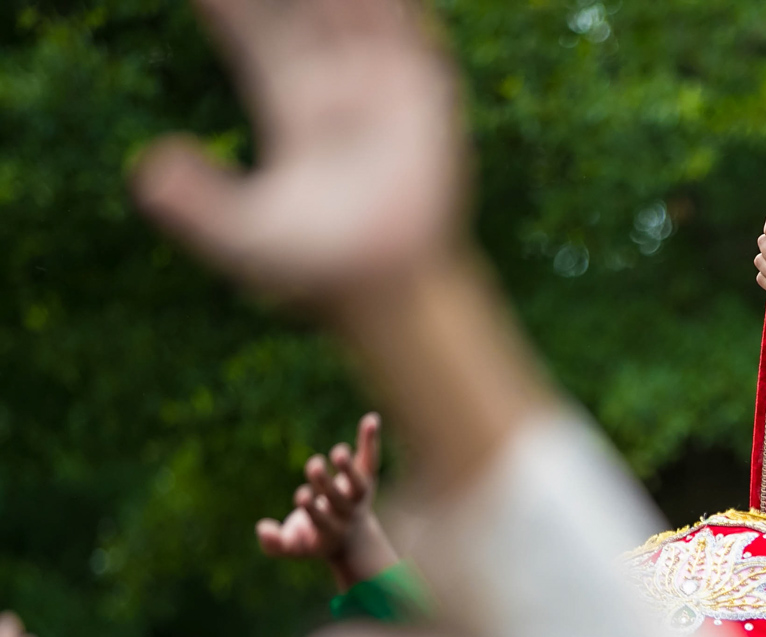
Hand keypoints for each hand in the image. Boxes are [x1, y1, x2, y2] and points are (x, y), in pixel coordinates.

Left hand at [132, 0, 465, 305]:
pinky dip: (401, 6)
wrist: (390, 286)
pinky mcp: (424, 97)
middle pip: (300, 4)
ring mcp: (381, 87)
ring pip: (353, 8)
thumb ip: (196, 205)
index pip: (249, 28)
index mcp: (286, 101)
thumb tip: (148, 170)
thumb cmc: (313, 266)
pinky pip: (412, 36)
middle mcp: (332, 85)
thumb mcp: (242, 237)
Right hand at [256, 412, 398, 590]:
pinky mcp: (365, 478)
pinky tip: (372, 420)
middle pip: (340, 500)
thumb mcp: (294, 548)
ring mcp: (358, 496)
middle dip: (327, 484)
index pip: (322, 519)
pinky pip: (370, 460)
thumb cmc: (314, 540)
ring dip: (350, 468)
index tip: (302, 495)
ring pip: (359, 484)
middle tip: (314, 466)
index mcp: (329, 530)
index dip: (312, 508)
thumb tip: (262, 528)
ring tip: (339, 452)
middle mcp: (347, 514)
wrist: (352, 539)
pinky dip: (370, 441)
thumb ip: (275, 544)